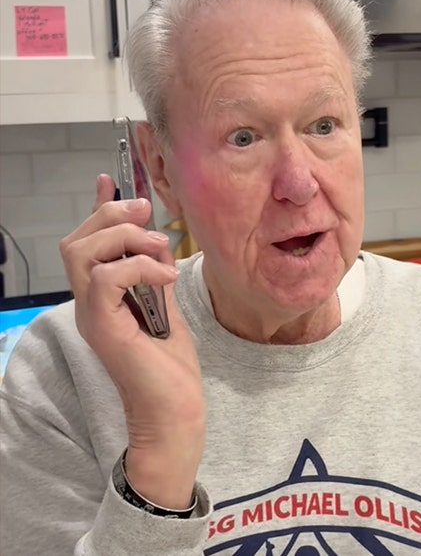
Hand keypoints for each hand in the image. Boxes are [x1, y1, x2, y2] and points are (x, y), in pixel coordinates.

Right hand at [60, 174, 204, 508]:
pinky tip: (164, 278)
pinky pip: (106, 278)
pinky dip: (138, 267)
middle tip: (149, 218)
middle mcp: (89, 303)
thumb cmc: (171, 364)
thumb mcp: (166, 303)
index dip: (97, 207)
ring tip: (160, 252)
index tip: (110, 179)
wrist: (175, 409)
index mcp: (102, 295)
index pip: (86, 242)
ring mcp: (93, 315)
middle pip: (77, 241)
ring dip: (126, 240)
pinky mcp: (105, 328)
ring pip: (83, 253)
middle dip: (112, 217)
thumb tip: (156, 235)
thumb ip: (155, 269)